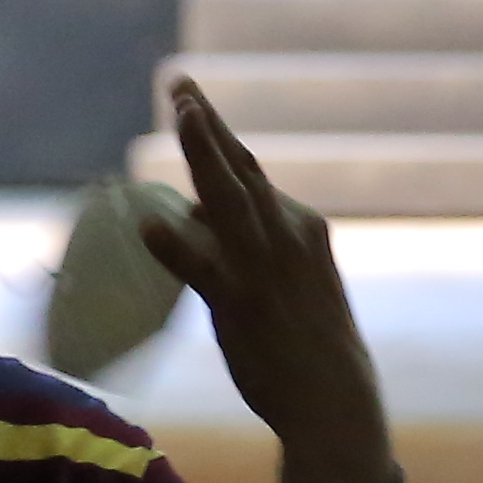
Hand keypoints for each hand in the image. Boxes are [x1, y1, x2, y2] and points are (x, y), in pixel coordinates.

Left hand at [146, 77, 397, 482]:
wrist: (335, 400)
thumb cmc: (309, 347)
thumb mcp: (290, 282)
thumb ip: (245, 244)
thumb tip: (192, 214)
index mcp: (303, 226)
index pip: (251, 176)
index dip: (218, 140)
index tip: (193, 104)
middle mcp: (288, 233)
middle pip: (242, 166)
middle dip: (208, 121)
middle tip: (179, 82)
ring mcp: (266, 266)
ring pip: (230, 195)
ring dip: (204, 151)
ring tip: (180, 111)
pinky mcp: (243, 302)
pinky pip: (204, 267)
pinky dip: (176, 245)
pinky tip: (147, 224)